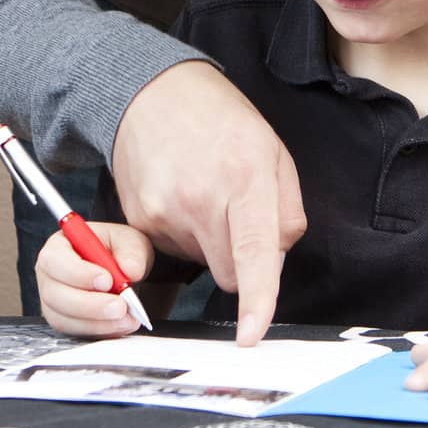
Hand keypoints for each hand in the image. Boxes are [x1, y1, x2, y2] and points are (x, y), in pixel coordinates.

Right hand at [37, 221, 152, 338]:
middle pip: (55, 294)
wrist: (123, 270)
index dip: (78, 273)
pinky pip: (74, 332)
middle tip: (120, 307)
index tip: (107, 281)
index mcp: (58, 246)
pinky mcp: (64, 321)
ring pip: (63, 318)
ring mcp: (52, 301)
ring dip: (96, 322)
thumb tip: (131, 270)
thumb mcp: (131, 241)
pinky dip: (99, 331)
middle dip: (89, 304)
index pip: (55, 259)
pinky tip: (120, 326)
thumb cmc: (119, 250)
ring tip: (126, 319)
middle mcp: (49, 274)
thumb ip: (132, 253)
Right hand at [111, 60, 305, 345]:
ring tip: (207, 193)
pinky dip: (184, 235)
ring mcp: (164, 211)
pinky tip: (183, 196)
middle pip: (230, 275)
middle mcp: (201, 198)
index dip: (257, 300)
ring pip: (202, 264)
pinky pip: (174, 252)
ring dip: (211, 244)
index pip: (254, 253)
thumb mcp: (274, 152)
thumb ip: (287, 212)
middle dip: (242, 261)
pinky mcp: (139, 221)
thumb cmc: (221, 119)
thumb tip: (277, 259)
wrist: (153, 92)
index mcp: (245, 177)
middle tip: (239, 214)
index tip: (251, 335)